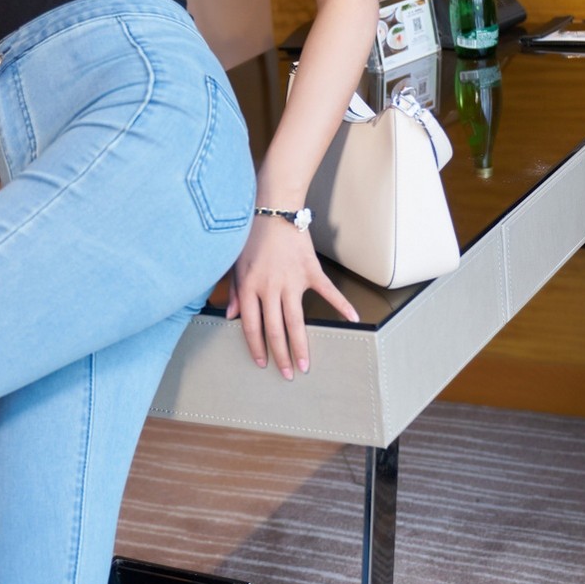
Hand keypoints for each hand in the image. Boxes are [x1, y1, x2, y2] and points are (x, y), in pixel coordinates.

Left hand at [225, 216, 357, 377]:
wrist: (273, 208)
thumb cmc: (251, 235)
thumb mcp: (236, 264)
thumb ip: (235, 292)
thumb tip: (231, 317)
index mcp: (250, 287)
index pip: (252, 326)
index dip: (256, 347)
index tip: (262, 363)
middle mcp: (270, 288)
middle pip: (275, 329)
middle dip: (280, 355)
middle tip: (286, 374)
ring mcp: (292, 280)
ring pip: (296, 320)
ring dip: (301, 345)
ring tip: (305, 365)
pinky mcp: (311, 270)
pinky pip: (328, 292)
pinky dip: (341, 305)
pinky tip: (353, 319)